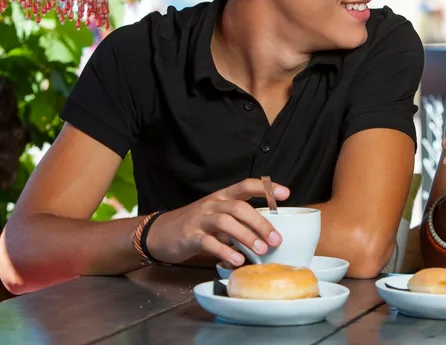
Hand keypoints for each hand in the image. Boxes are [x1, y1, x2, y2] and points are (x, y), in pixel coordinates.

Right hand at [145, 179, 289, 265]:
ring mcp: (199, 219)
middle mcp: (212, 204)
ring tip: (261, 250)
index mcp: (222, 197)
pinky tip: (236, 260)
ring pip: (226, 222)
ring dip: (246, 236)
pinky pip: (208, 242)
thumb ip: (238, 222)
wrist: (160, 233)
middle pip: (239, 207)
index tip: (286, 194)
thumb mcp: (218, 217)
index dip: (266, 188)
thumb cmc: (196, 225)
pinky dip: (224, 251)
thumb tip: (267, 234)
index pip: (246, 185)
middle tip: (277, 239)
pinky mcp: (189, 236)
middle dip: (261, 223)